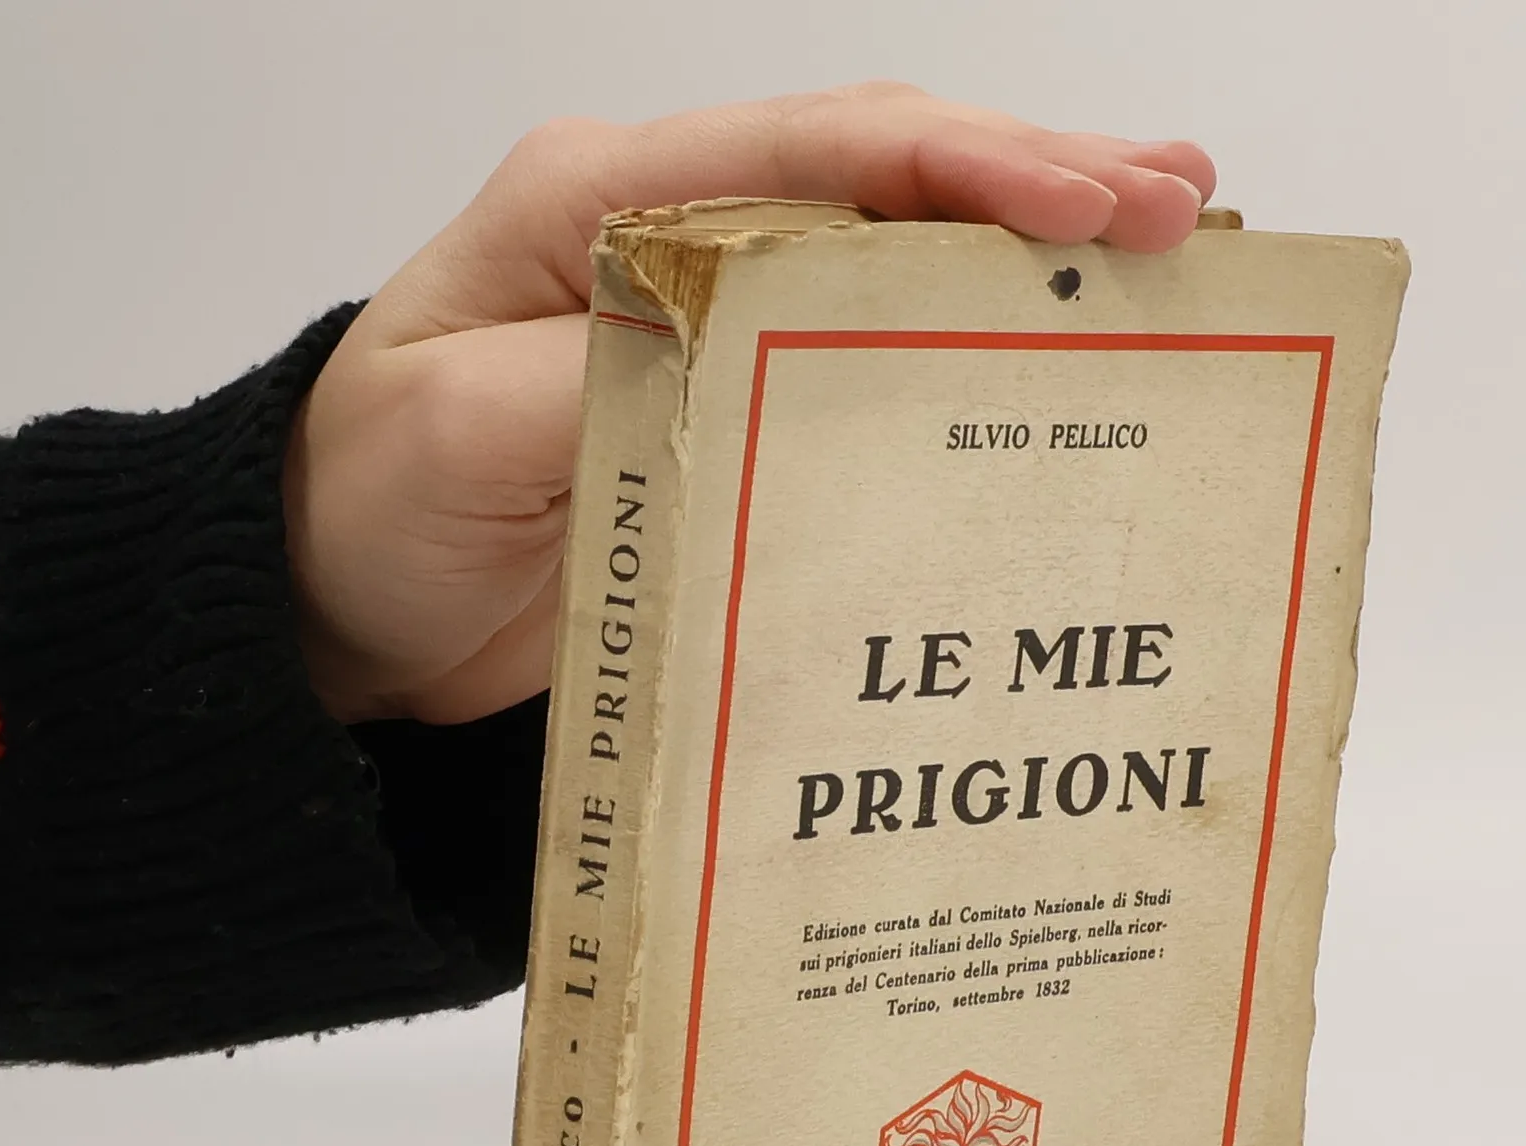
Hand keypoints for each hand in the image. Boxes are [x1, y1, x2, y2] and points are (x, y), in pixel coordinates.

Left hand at [284, 84, 1215, 725]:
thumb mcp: (458, 435)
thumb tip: (756, 345)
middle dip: (1039, 184)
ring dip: (1025, 255)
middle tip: (1185, 210)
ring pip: (894, 256)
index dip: (966, 167)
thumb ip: (604, 372)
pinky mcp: (734, 409)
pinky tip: (1048, 361)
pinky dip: (968, 348)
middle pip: (882, 179)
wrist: (340, 611)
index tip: (1096, 200)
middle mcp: (672, 237)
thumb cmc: (371, 508)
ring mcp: (710, 320)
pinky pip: (869, 358)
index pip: (813, 153)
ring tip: (1161, 255)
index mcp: (599, 202)